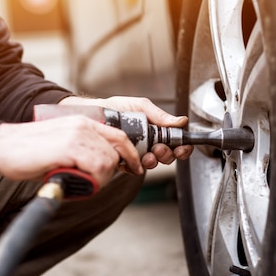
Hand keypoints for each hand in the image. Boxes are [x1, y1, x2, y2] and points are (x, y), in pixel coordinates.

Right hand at [0, 115, 138, 189]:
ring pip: (107, 162)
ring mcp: (77, 135)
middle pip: (116, 152)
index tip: (135, 168)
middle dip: (112, 172)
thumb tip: (103, 168)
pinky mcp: (69, 146)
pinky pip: (95, 167)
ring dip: (98, 178)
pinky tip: (73, 181)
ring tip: (78, 181)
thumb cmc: (28, 152)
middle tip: (95, 182)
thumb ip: (84, 152)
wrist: (1, 146)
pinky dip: (90, 180)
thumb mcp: (63, 146)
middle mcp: (84, 125)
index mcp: (83, 122)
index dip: (130, 155)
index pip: (120, 136)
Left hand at [59, 96, 193, 169]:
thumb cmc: (115, 109)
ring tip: (147, 154)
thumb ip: (159, 115)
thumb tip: (180, 121)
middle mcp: (150, 143)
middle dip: (167, 154)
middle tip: (159, 148)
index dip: (183, 147)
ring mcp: (138, 154)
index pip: (176, 141)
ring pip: (154, 164)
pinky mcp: (125, 162)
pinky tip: (132, 160)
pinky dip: (136, 167)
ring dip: (153, 161)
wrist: (92, 115)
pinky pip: (135, 169)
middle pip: (169, 156)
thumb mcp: (140, 106)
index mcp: (157, 130)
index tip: (180, 147)